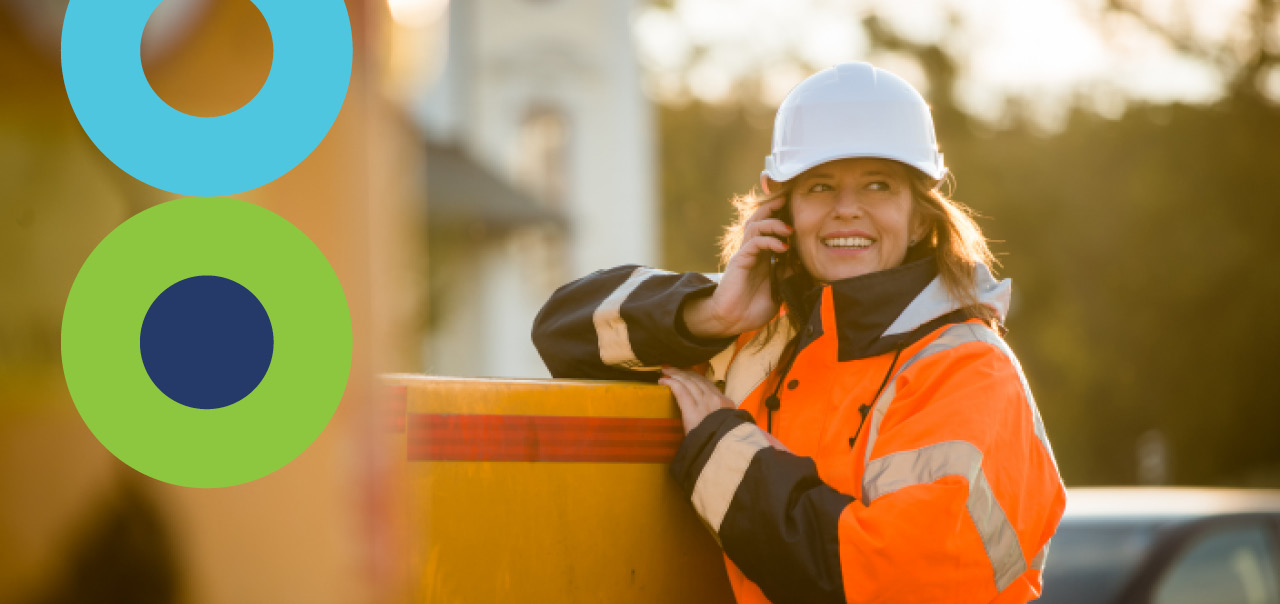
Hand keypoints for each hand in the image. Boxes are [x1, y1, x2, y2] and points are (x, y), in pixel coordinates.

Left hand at [659, 367, 789, 450]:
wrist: (726, 452)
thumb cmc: (725, 443)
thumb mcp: (731, 428)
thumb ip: (724, 419)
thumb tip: (715, 419)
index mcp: (726, 404)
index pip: (708, 384)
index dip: (695, 377)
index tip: (686, 373)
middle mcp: (716, 399)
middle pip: (697, 380)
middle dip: (683, 371)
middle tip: (671, 367)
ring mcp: (704, 403)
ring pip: (688, 382)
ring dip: (675, 374)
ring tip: (665, 370)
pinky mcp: (693, 410)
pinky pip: (680, 390)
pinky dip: (671, 383)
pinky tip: (663, 380)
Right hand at [682, 197, 790, 338]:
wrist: (732, 320)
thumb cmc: (752, 309)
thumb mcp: (778, 291)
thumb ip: (786, 276)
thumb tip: (801, 264)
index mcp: (762, 257)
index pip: (770, 229)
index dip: (782, 217)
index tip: (798, 211)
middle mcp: (753, 251)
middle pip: (760, 219)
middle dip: (774, 208)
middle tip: (789, 201)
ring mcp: (745, 253)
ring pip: (756, 225)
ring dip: (774, 223)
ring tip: (790, 230)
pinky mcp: (740, 259)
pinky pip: (754, 241)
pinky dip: (770, 240)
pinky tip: (783, 247)